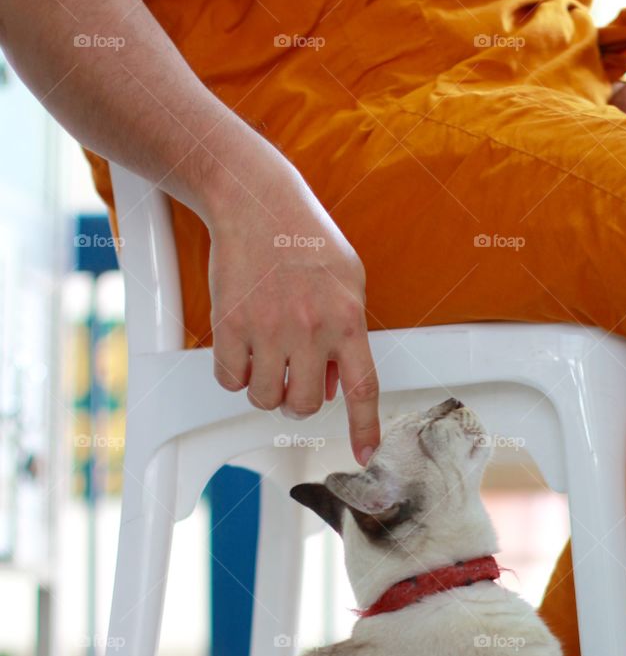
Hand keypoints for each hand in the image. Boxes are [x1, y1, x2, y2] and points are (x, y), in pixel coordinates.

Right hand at [206, 165, 379, 464]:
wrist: (256, 201)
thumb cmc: (305, 239)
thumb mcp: (349, 282)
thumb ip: (349, 334)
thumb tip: (339, 384)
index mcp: (347, 319)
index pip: (363, 388)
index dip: (365, 427)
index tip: (365, 454)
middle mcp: (309, 328)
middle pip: (306, 404)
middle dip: (299, 401)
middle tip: (294, 380)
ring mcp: (268, 328)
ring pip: (265, 398)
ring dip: (265, 390)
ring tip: (267, 362)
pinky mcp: (230, 324)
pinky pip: (230, 379)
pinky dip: (234, 375)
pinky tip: (241, 351)